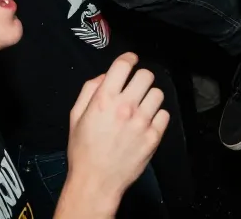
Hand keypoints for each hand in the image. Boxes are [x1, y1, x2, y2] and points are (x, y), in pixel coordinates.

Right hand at [66, 53, 168, 211]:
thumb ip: (89, 91)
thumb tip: (106, 76)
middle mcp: (125, 107)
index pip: (123, 65)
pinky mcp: (153, 137)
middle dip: (140, 78)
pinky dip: (157, 116)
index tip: (131, 61)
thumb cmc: (83, 150)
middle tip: (135, 87)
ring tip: (141, 107)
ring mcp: (141, 122)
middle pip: (146, 75)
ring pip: (157, 93)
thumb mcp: (76, 116)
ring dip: (149, 97)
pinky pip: (164, 114)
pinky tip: (147, 123)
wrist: (96, 182)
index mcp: (104, 100)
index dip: (129, 58)